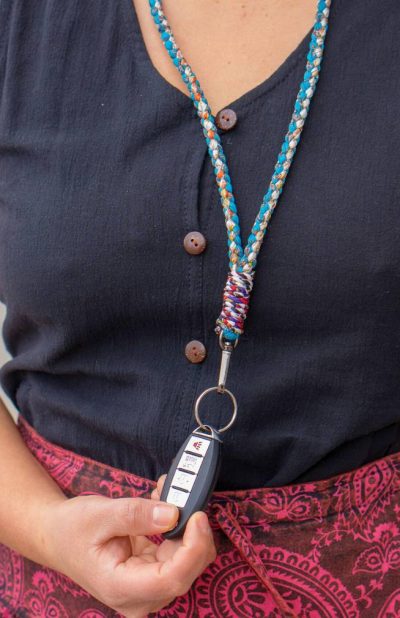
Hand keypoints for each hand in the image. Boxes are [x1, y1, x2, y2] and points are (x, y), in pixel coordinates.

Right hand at [41, 490, 216, 617]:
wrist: (57, 537)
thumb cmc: (71, 528)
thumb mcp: (100, 514)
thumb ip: (136, 515)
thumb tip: (173, 514)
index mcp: (120, 587)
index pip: (171, 579)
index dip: (192, 549)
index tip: (197, 516)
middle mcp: (138, 595)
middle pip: (185, 572)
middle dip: (194, 533)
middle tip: (187, 495)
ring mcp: (146, 587)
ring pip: (187, 563)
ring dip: (186, 526)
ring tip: (168, 492)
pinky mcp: (152, 573)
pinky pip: (177, 553)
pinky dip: (178, 527)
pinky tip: (164, 504)